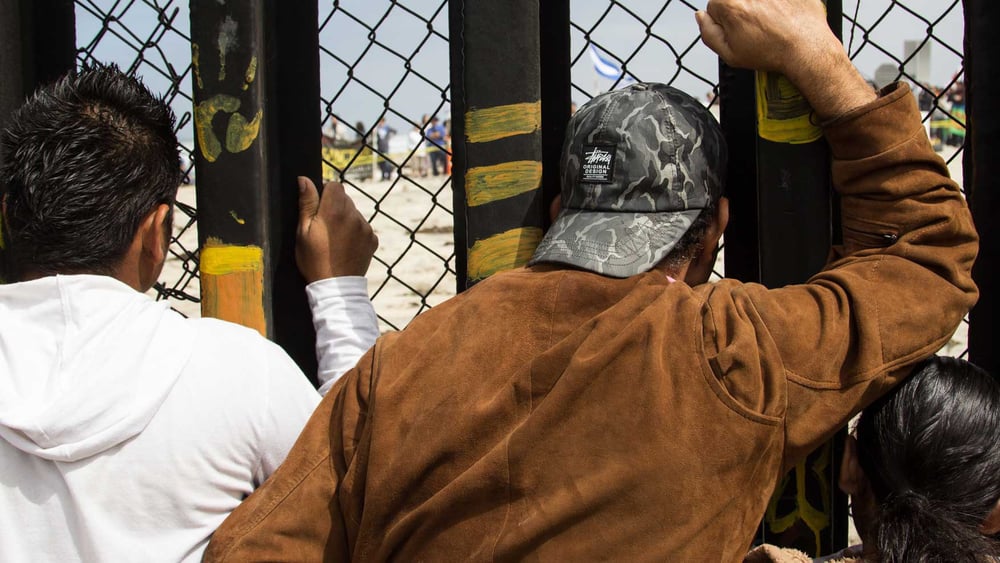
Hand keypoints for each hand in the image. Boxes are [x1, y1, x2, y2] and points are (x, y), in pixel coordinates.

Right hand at [296, 177, 377, 282]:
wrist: (336, 287)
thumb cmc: (314, 260)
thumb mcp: (302, 231)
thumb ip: (306, 202)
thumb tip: (304, 179)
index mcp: (334, 210)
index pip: (334, 185)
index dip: (324, 193)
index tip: (318, 208)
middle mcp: (354, 215)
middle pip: (345, 199)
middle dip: (335, 207)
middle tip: (324, 227)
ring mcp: (366, 228)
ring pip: (354, 213)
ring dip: (346, 219)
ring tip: (335, 239)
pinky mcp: (373, 239)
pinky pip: (363, 227)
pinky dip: (355, 232)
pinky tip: (345, 246)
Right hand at [696, 0, 832, 74]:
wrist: (807, 48)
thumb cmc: (772, 52)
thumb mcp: (730, 55)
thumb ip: (708, 34)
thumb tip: (701, 18)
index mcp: (731, 4)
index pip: (715, 6)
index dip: (724, 22)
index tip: (738, 31)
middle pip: (735, 0)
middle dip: (742, 11)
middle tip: (756, 27)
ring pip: (755, 0)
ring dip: (761, 7)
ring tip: (772, 22)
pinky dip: (778, 5)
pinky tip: (782, 15)